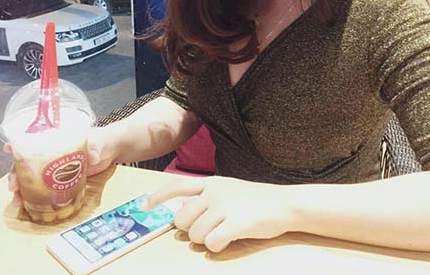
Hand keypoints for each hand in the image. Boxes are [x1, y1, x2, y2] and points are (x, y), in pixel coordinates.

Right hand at [4, 126, 116, 207]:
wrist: (113, 149)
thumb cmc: (105, 140)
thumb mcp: (100, 142)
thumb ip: (96, 148)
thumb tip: (92, 157)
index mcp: (58, 138)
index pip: (34, 139)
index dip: (19, 144)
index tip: (9, 150)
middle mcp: (53, 152)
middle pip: (29, 162)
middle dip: (17, 173)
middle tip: (14, 186)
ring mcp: (56, 166)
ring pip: (34, 176)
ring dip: (23, 188)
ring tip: (18, 201)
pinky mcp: (62, 178)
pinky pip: (45, 187)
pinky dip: (35, 195)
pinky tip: (28, 205)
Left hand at [143, 176, 294, 251]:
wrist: (285, 203)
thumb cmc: (256, 199)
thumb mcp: (229, 188)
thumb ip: (206, 196)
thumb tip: (181, 209)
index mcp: (211, 182)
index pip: (176, 186)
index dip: (158, 197)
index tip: (145, 207)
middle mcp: (214, 192)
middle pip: (181, 219)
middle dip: (190, 230)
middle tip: (207, 229)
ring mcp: (224, 206)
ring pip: (194, 234)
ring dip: (205, 240)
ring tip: (223, 232)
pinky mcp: (235, 222)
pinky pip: (211, 243)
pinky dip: (217, 247)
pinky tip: (228, 239)